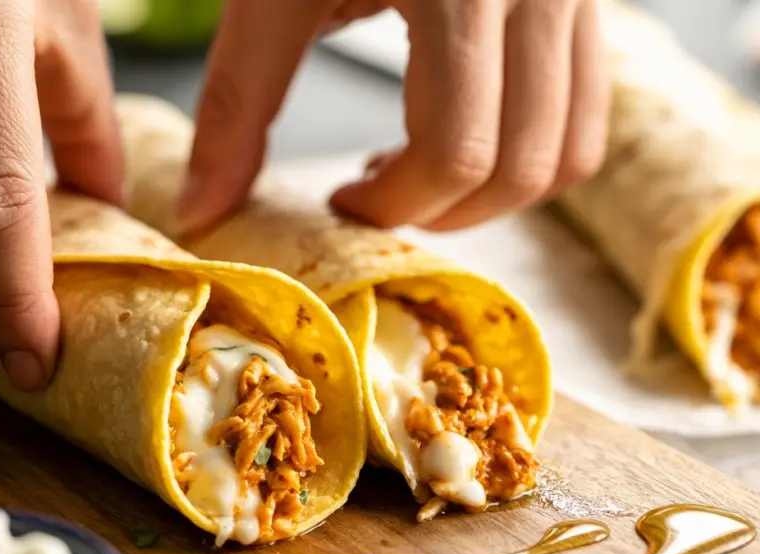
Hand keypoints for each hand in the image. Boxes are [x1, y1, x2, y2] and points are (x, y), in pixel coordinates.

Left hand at [175, 0, 608, 232]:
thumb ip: (239, 103)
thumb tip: (204, 212)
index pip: (456, 152)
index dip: (392, 205)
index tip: (340, 200)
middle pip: (520, 166)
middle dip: (441, 211)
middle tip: (376, 197)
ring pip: (570, 149)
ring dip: (490, 193)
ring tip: (415, 171)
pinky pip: (585, 109)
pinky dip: (528, 150)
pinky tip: (458, 133)